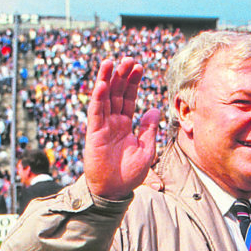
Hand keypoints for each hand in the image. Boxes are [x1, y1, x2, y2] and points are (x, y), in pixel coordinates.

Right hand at [84, 57, 159, 199]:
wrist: (115, 191)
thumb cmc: (130, 173)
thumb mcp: (147, 149)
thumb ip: (149, 129)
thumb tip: (155, 108)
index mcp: (126, 125)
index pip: (129, 99)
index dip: (133, 83)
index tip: (139, 67)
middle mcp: (113, 122)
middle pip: (117, 94)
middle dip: (122, 76)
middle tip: (128, 58)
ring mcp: (103, 127)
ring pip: (104, 98)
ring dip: (107, 80)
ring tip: (111, 62)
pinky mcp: (94, 134)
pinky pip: (96, 113)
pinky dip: (99, 98)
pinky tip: (102, 84)